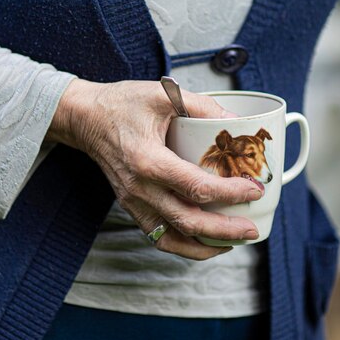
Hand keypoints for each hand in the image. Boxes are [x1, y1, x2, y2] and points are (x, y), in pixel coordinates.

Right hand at [47, 79, 261, 259]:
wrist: (85, 118)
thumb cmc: (121, 104)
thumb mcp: (163, 95)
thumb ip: (202, 106)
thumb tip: (237, 124)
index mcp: (147, 160)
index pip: (196, 187)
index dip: (231, 193)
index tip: (255, 189)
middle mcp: (139, 187)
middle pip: (188, 221)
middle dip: (226, 229)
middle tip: (252, 228)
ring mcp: (132, 200)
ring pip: (172, 237)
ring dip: (205, 244)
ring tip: (233, 240)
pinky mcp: (131, 205)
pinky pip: (157, 235)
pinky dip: (183, 245)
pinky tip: (203, 241)